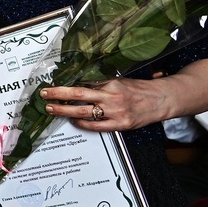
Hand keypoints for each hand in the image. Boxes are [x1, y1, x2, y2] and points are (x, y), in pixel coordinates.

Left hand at [44, 58, 207, 132]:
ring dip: (64, 111)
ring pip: (83, 112)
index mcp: (111, 82)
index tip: (52, 83)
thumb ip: (101, 82)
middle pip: (78, 95)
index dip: (65, 84)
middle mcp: (112, 96)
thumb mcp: (120, 79)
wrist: (163, 99)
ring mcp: (115, 112)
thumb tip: (79, 83)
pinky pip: (95, 126)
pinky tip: (72, 121)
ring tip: (51, 109)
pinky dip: (81, 123)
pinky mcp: (120, 124)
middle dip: (58, 95)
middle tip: (44, 94)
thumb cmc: (141, 88)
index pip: (83, 83)